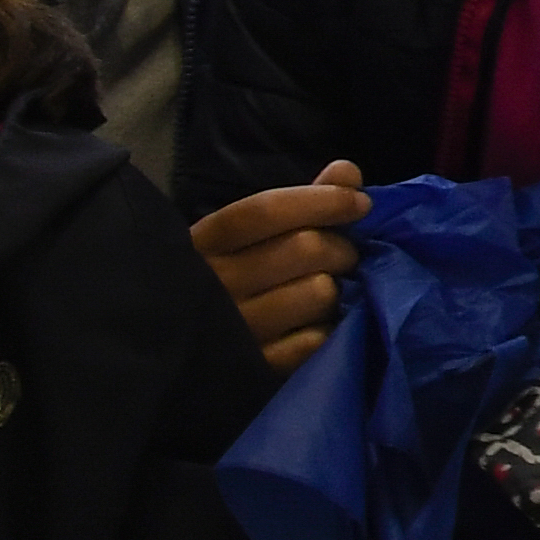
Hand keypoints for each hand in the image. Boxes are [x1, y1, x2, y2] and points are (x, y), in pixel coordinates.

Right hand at [193, 163, 366, 368]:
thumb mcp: (246, 240)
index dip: (322, 200)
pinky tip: (316, 325)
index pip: (267, 209)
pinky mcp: (256, 368)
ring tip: (326, 292)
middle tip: (345, 256)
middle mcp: (215, 284)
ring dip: (336, 289)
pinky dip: (327, 330)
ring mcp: (235, 329)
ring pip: (319, 293)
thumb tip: (348, 170)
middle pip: (305, 248)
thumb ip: (298, 204)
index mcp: (206, 243)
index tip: (360, 203)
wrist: (178, 352)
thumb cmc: (225, 282)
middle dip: (340, 247)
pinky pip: (316, 340)